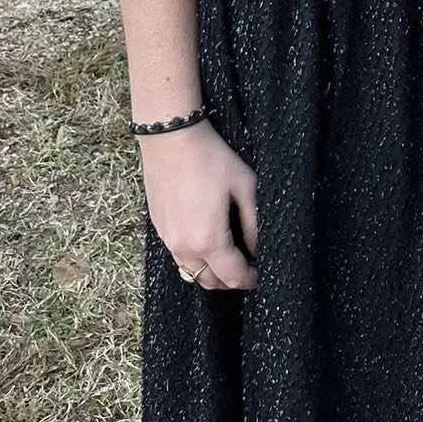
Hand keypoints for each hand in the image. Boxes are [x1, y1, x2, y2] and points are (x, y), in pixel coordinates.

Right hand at [139, 122, 258, 290]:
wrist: (171, 139)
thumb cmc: (211, 158)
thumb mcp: (244, 186)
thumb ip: (254, 223)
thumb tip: (258, 249)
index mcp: (207, 240)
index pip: (233, 277)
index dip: (251, 279)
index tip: (263, 273)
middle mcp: (184, 248)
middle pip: (210, 282)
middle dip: (232, 280)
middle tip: (250, 265)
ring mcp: (167, 239)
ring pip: (192, 272)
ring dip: (213, 272)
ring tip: (232, 254)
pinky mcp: (159, 228)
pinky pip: (180, 256)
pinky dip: (197, 259)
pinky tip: (210, 239)